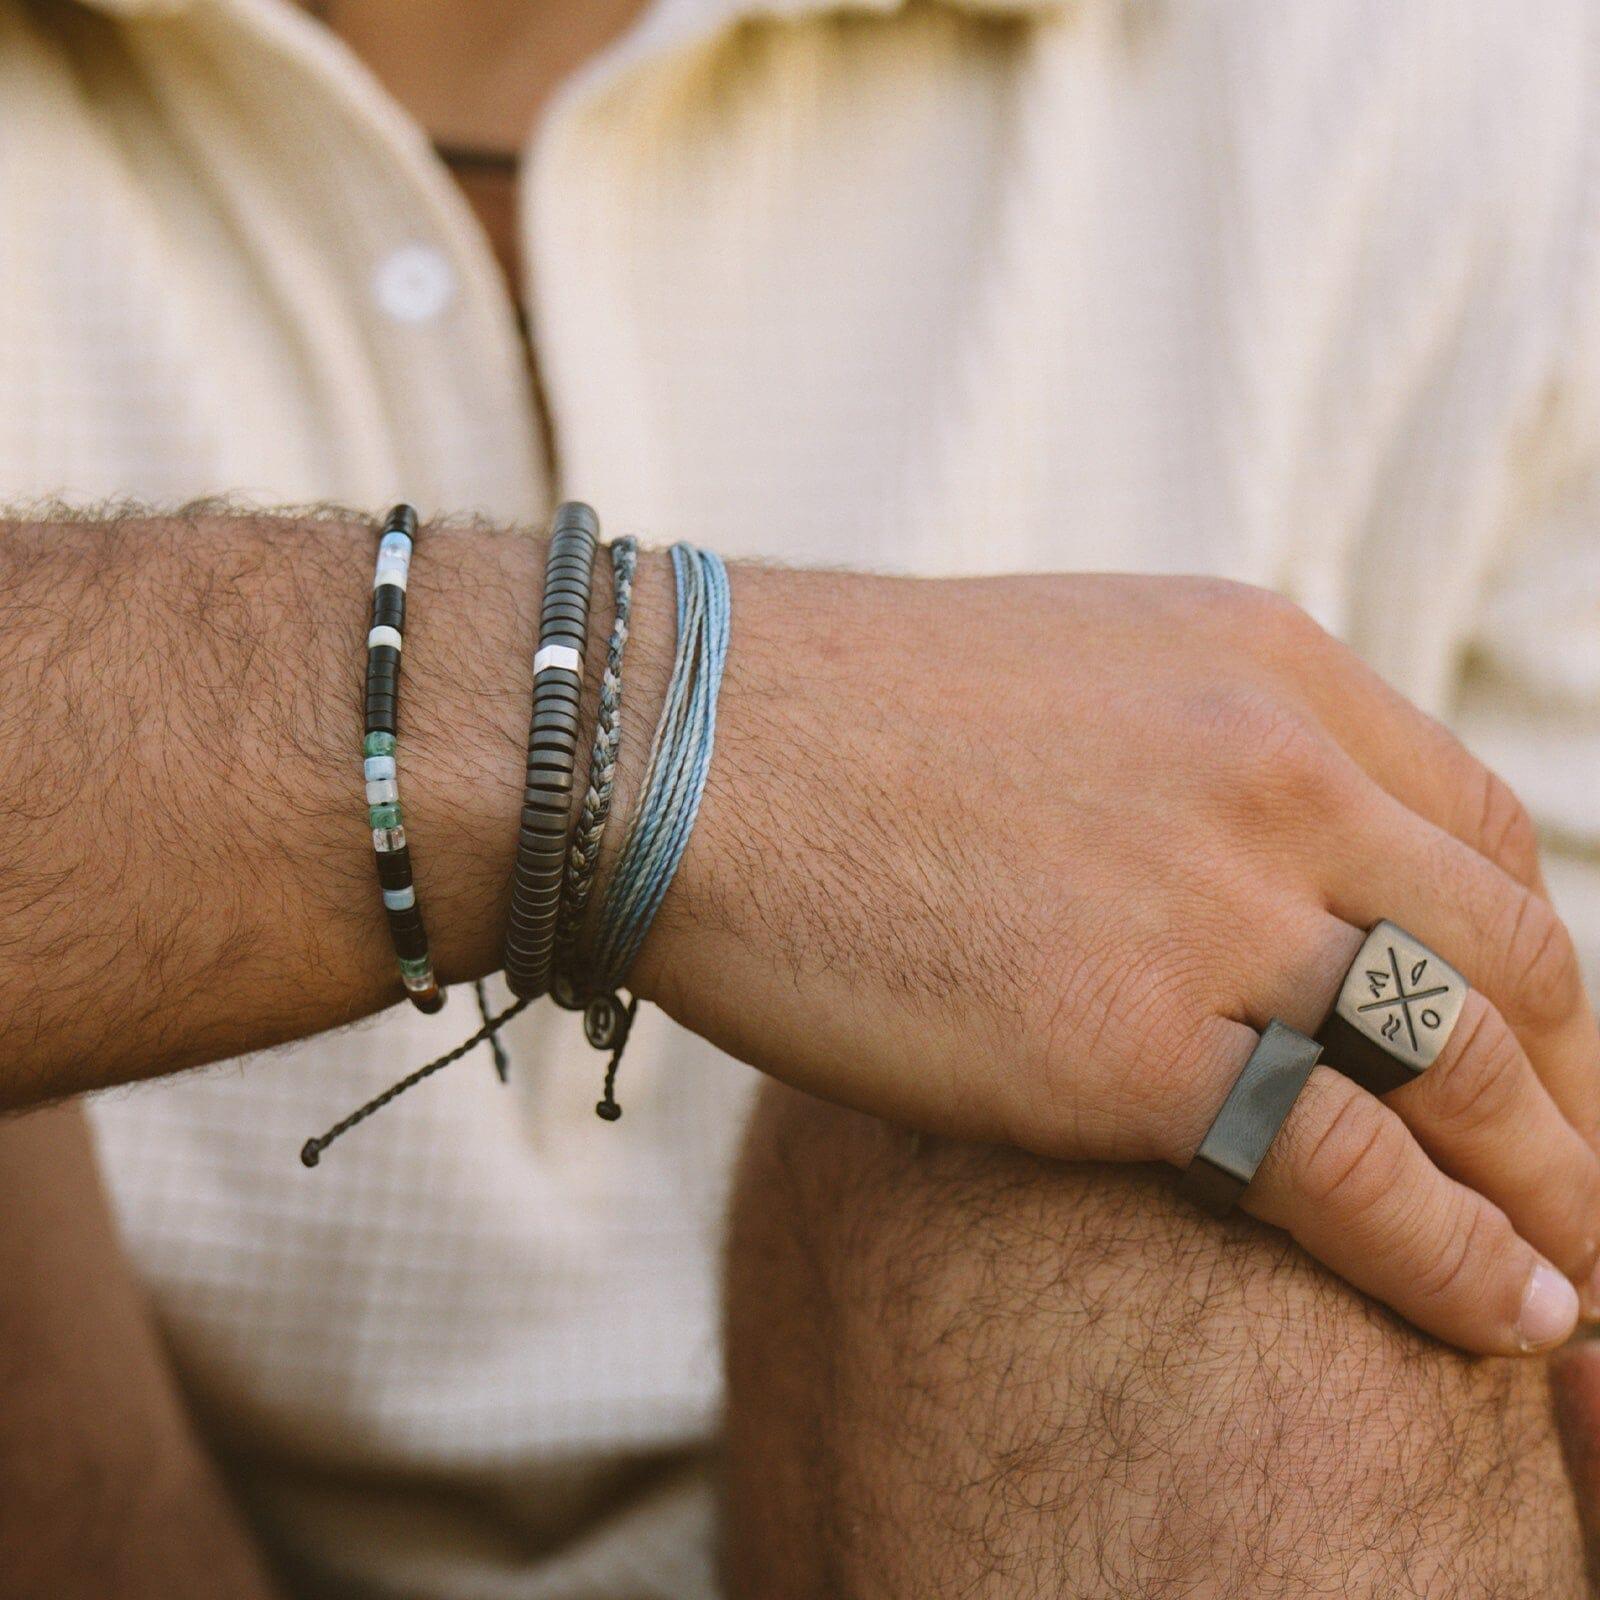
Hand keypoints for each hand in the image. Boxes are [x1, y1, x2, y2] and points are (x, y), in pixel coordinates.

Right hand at [635, 569, 1599, 1354]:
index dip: (1527, 959)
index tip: (1526, 1051)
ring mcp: (1211, 905)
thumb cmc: (830, 720)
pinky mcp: (1129, 1044)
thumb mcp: (1061, 681)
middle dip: (1568, 1083)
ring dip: (1554, 1186)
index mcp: (1262, 669)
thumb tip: (1238, 859)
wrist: (671, 748)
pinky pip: (1356, 1171)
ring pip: (1469, 1066)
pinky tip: (1510, 1317)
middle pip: (1507, 952)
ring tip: (1579, 1278)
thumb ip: (1182, 755)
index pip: (1476, 831)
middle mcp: (1273, 771)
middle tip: (1573, 1175)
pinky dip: (1459, 1258)